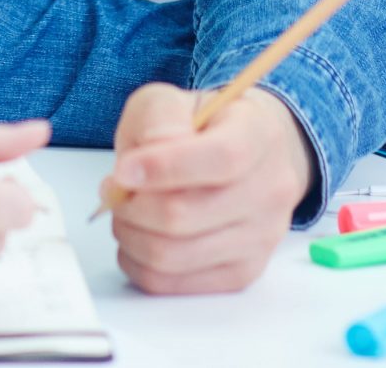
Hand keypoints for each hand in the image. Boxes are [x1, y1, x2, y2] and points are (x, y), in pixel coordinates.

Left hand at [101, 83, 309, 295]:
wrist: (247, 158)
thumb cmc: (203, 128)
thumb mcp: (174, 101)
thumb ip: (157, 119)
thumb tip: (140, 165)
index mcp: (259, 136)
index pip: (222, 158)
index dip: (165, 167)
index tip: (124, 169)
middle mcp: (271, 190)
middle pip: (184, 215)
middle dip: (132, 206)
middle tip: (114, 191)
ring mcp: (261, 238)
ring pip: (173, 256)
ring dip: (131, 235)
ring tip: (126, 213)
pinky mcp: (241, 273)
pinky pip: (174, 284)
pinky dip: (139, 263)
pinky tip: (139, 237)